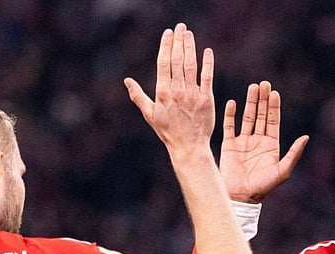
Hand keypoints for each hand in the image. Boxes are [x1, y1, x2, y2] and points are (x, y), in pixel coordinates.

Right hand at [124, 23, 214, 153]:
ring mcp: (192, 94)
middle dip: (179, 41)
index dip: (166, 45)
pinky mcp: (206, 99)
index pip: (164, 63)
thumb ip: (138, 96)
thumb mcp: (149, 114)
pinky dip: (208, 63)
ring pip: (191, 65)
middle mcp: (177, 90)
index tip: (168, 33)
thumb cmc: (167, 131)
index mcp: (162, 92)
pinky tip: (207, 51)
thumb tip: (127, 80)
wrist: (188, 146)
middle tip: (180, 27)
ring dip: (190, 47)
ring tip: (189, 34)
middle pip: (177, 60)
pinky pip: (207, 76)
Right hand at [220, 81, 308, 202]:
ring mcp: (243, 141)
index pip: (273, 121)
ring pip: (247, 117)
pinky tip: (232, 102)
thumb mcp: (282, 171)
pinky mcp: (229, 145)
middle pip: (261, 115)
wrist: (241, 196)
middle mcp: (257, 140)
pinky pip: (229, 126)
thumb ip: (293, 154)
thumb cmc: (263, 186)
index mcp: (271, 145)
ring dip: (250, 102)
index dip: (274, 107)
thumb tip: (305, 137)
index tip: (274, 93)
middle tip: (264, 84)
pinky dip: (230, 114)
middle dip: (263, 100)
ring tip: (252, 87)